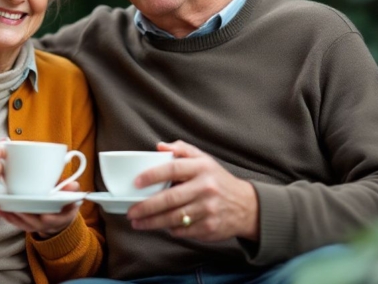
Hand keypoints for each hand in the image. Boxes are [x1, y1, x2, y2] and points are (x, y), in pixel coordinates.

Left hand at [0, 181, 81, 238]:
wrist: (59, 218)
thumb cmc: (64, 204)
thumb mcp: (71, 198)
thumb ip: (71, 190)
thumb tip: (73, 185)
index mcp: (60, 218)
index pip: (54, 220)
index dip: (49, 218)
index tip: (44, 215)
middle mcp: (45, 224)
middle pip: (32, 221)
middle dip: (22, 214)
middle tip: (13, 204)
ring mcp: (33, 225)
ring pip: (20, 221)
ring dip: (9, 213)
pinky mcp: (24, 224)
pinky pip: (13, 221)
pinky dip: (4, 215)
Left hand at [126, 140, 259, 241]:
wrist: (246, 206)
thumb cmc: (218, 180)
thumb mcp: (204, 160)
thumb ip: (182, 150)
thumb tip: (159, 147)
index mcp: (202, 168)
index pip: (172, 169)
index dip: (152, 175)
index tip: (136, 182)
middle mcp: (206, 188)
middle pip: (170, 199)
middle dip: (146, 206)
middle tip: (131, 211)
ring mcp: (208, 209)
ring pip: (174, 218)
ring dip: (152, 222)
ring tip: (137, 222)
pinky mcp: (210, 227)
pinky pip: (183, 231)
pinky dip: (170, 230)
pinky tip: (161, 227)